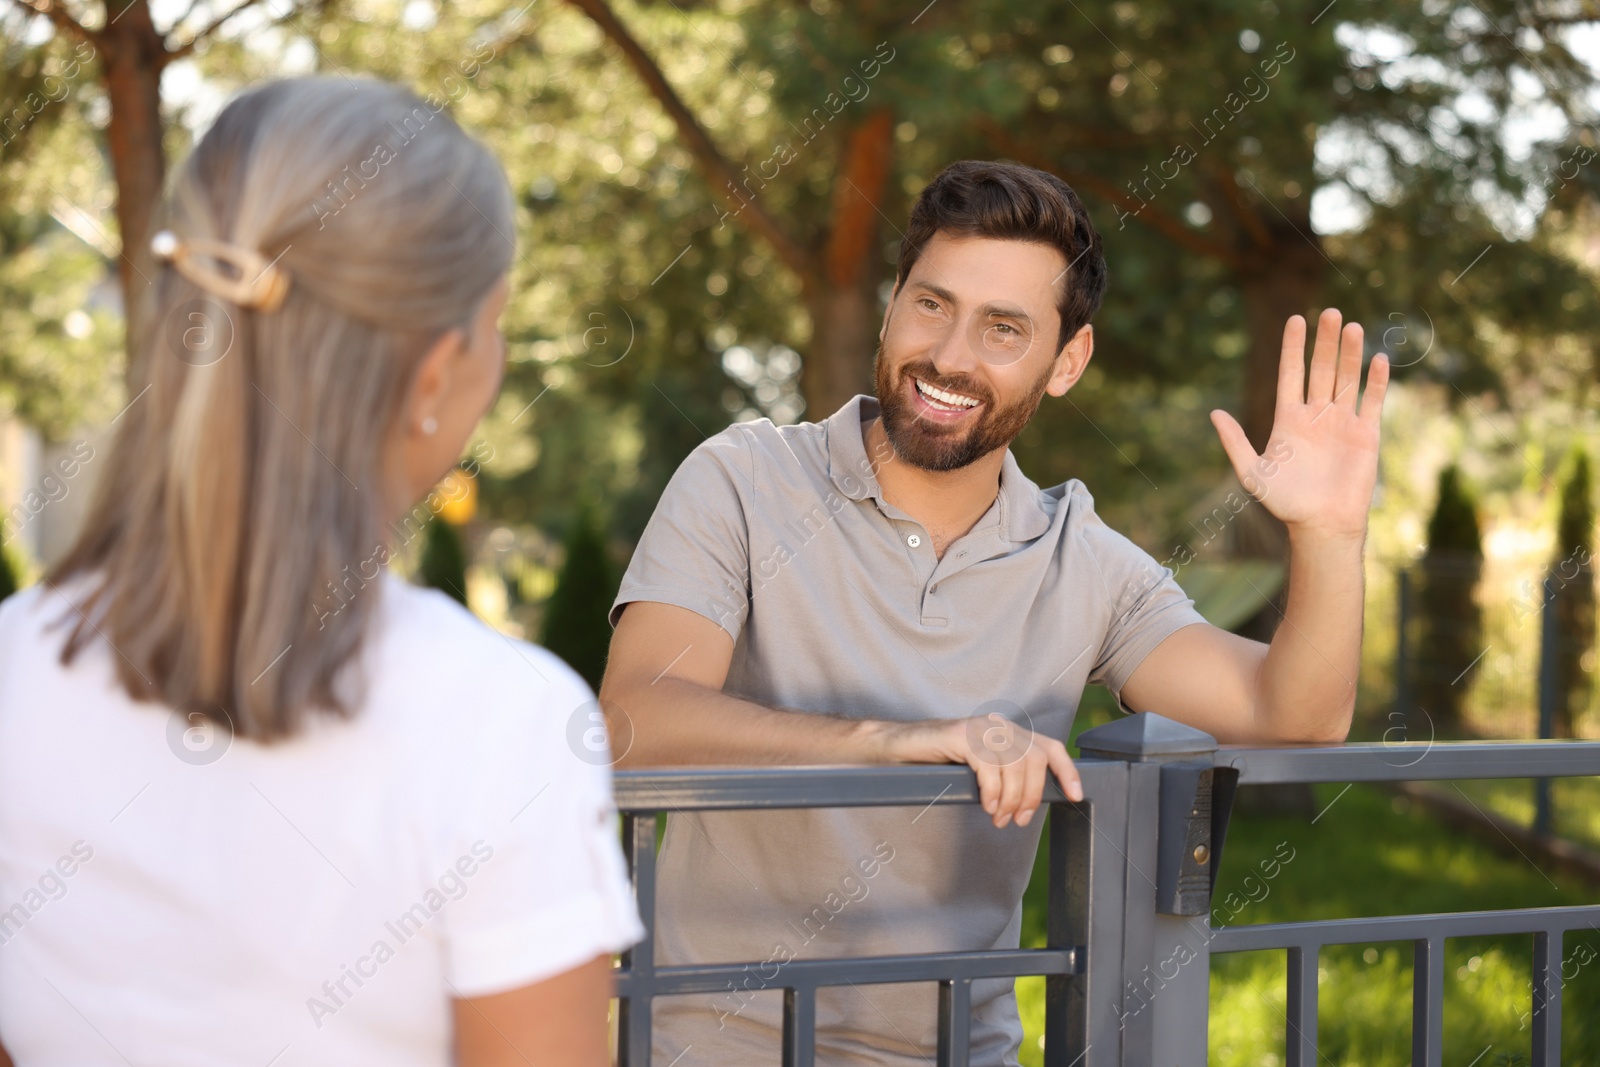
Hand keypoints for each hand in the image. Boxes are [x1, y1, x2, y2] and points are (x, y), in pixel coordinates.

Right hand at [879, 715, 1082, 827]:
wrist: (896, 747)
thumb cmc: (937, 762)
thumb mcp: (979, 769)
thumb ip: (1004, 775)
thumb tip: (1029, 803)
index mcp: (1007, 732)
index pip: (1049, 747)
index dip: (1067, 771)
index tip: (1075, 796)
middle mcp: (998, 725)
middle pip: (1035, 759)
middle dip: (1031, 795)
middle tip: (1017, 820)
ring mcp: (980, 727)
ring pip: (1015, 764)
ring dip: (1011, 799)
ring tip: (998, 818)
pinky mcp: (962, 734)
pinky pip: (989, 766)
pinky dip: (992, 791)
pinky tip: (986, 805)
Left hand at [1209, 308, 1389, 541]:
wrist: (1320, 525)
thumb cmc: (1285, 502)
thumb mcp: (1251, 471)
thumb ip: (1234, 442)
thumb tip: (1214, 413)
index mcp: (1289, 419)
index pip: (1291, 373)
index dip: (1293, 347)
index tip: (1294, 319)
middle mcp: (1316, 415)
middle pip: (1321, 369)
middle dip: (1323, 342)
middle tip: (1327, 312)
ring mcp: (1342, 422)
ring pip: (1347, 379)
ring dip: (1349, 353)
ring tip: (1350, 326)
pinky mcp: (1366, 434)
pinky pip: (1372, 402)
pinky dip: (1376, 382)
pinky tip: (1378, 359)